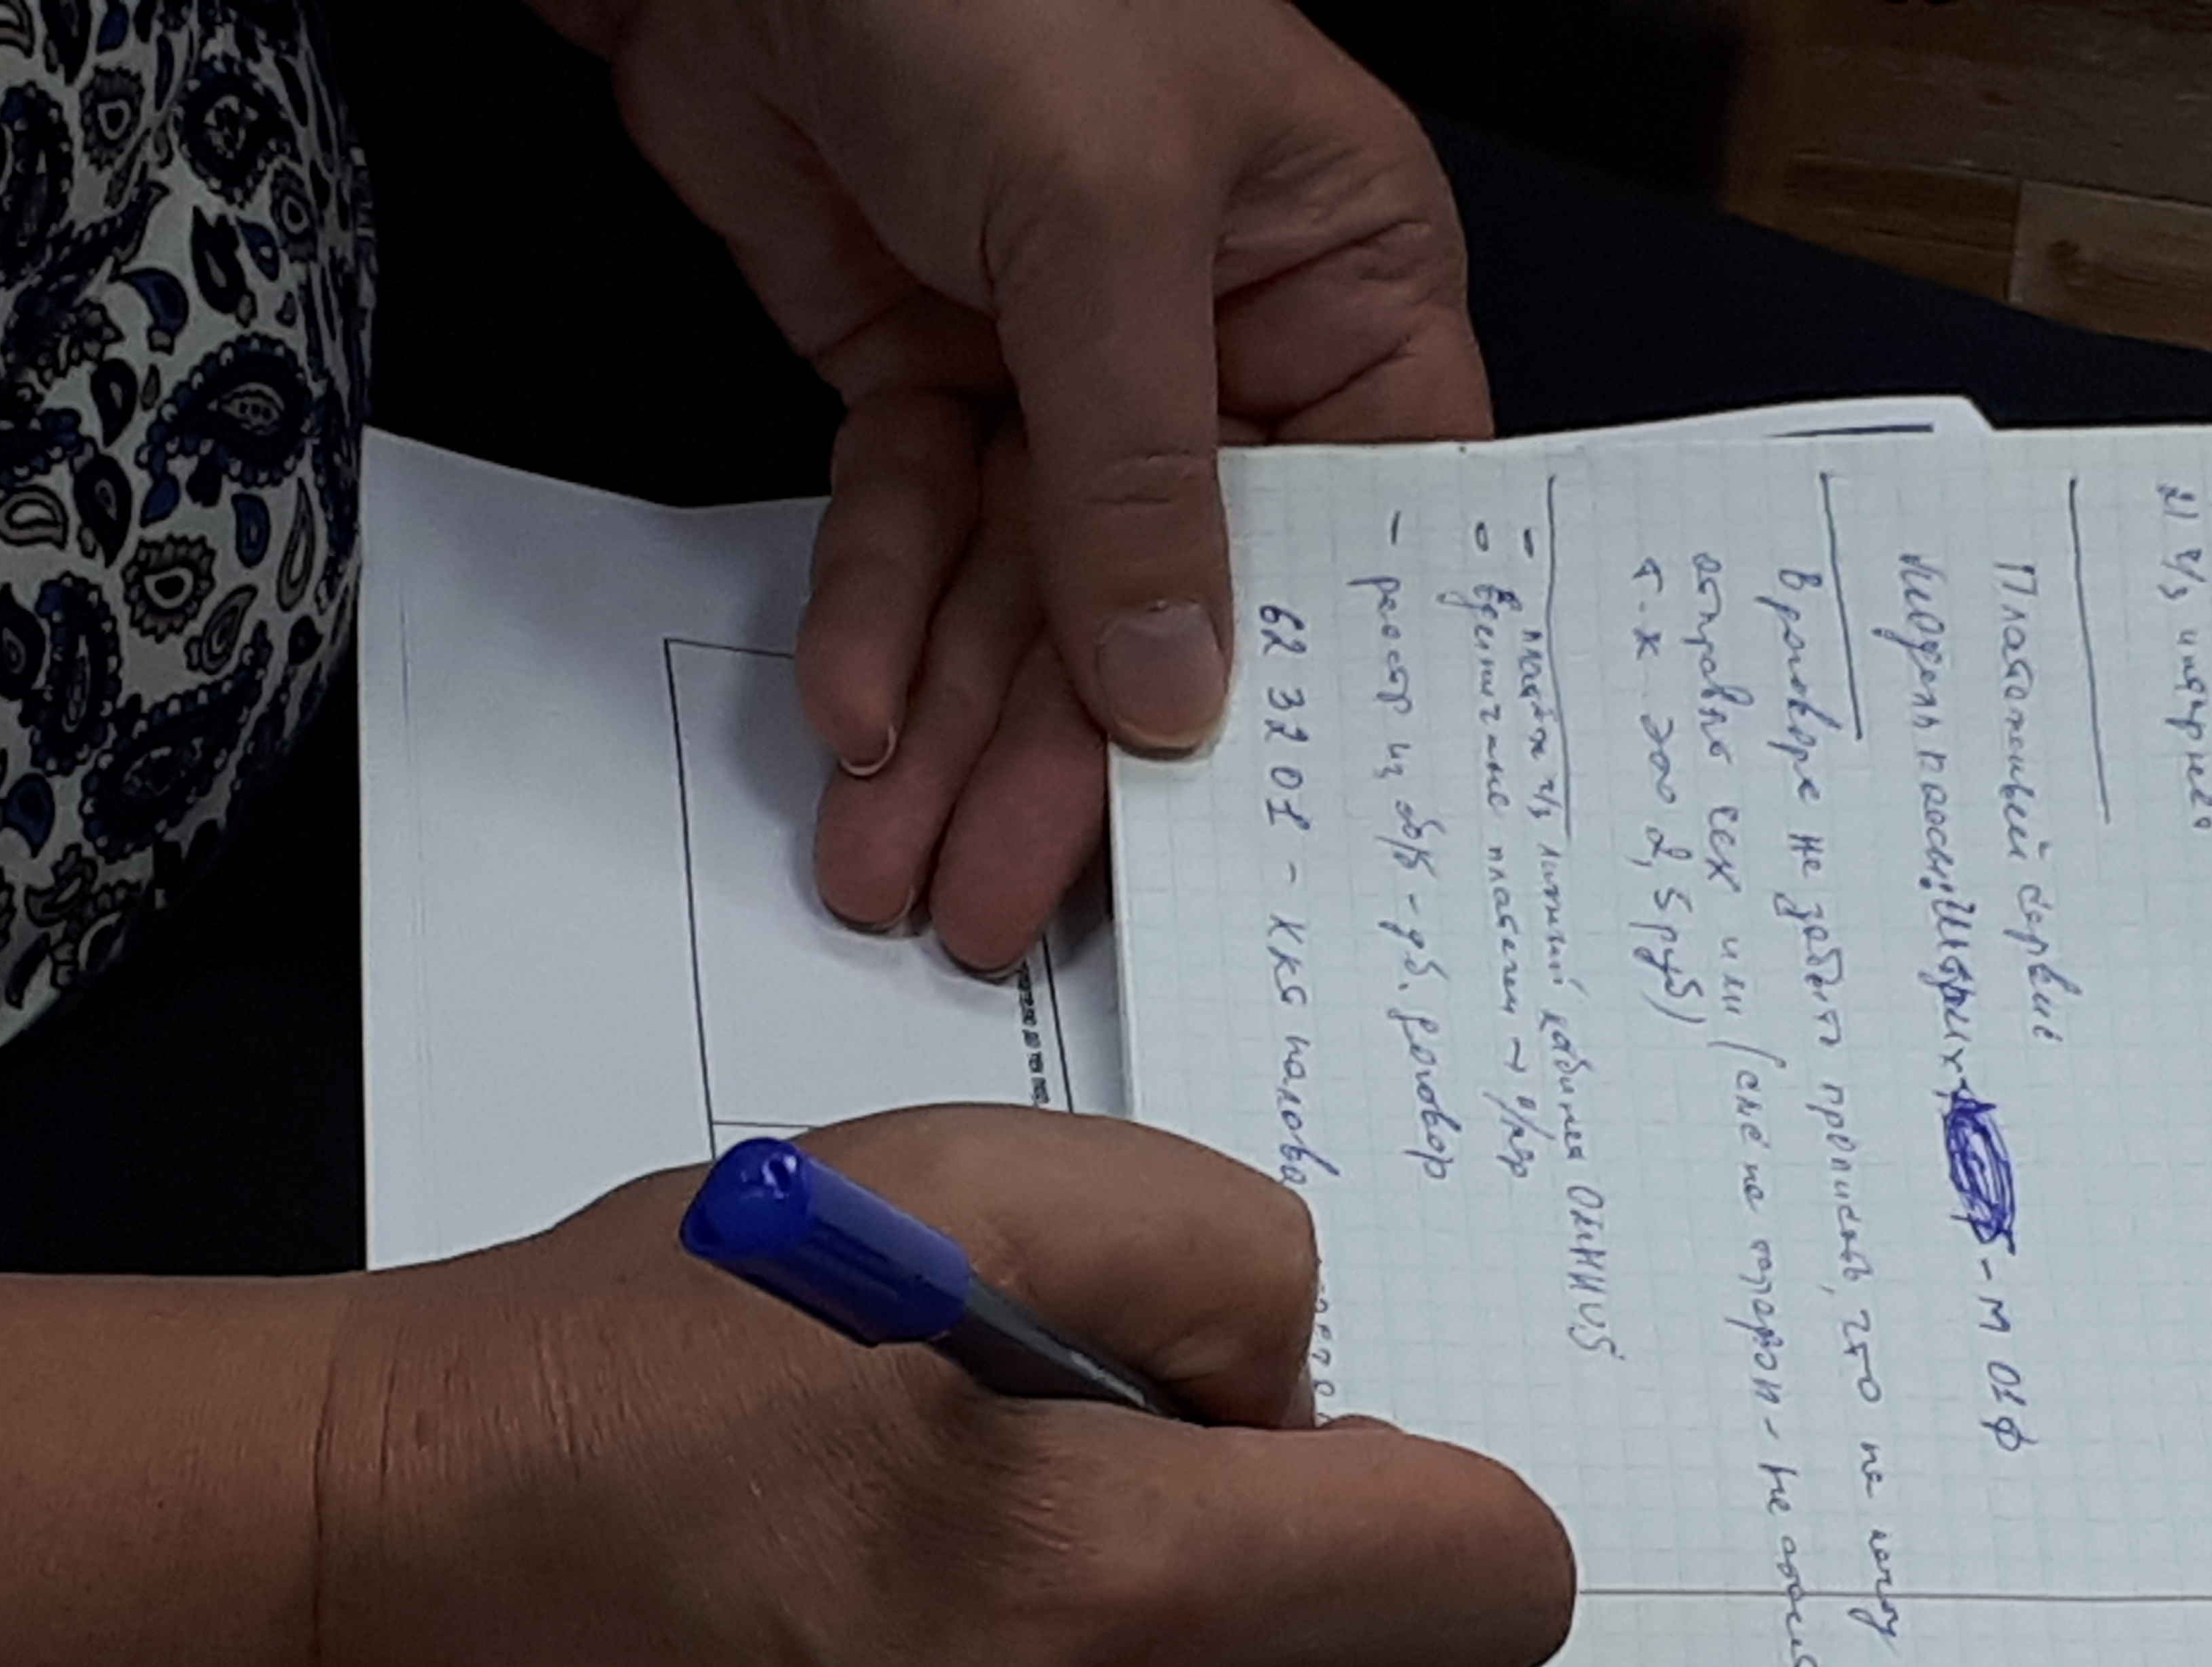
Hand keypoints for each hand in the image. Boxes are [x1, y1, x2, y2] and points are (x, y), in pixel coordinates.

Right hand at [315, 1107, 1570, 1666]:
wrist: (407, 1585)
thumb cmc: (655, 1367)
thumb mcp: (955, 1183)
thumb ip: (1217, 1253)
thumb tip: (1307, 1407)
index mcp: (1112, 1588)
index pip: (1492, 1574)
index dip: (1414, 1482)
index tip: (1264, 1449)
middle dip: (1323, 1593)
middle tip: (1143, 1512)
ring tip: (1091, 1623)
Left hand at [539, 0, 1491, 968]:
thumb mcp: (1098, 213)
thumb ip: (1138, 469)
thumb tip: (1175, 695)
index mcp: (1340, 281)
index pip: (1360, 531)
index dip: (1311, 691)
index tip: (1261, 854)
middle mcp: (1219, 342)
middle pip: (1163, 600)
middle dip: (1065, 761)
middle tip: (1002, 909)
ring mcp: (1066, 366)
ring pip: (1022, 594)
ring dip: (950, 732)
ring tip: (898, 870)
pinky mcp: (932, 370)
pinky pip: (912, 527)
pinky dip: (872, 615)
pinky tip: (851, 718)